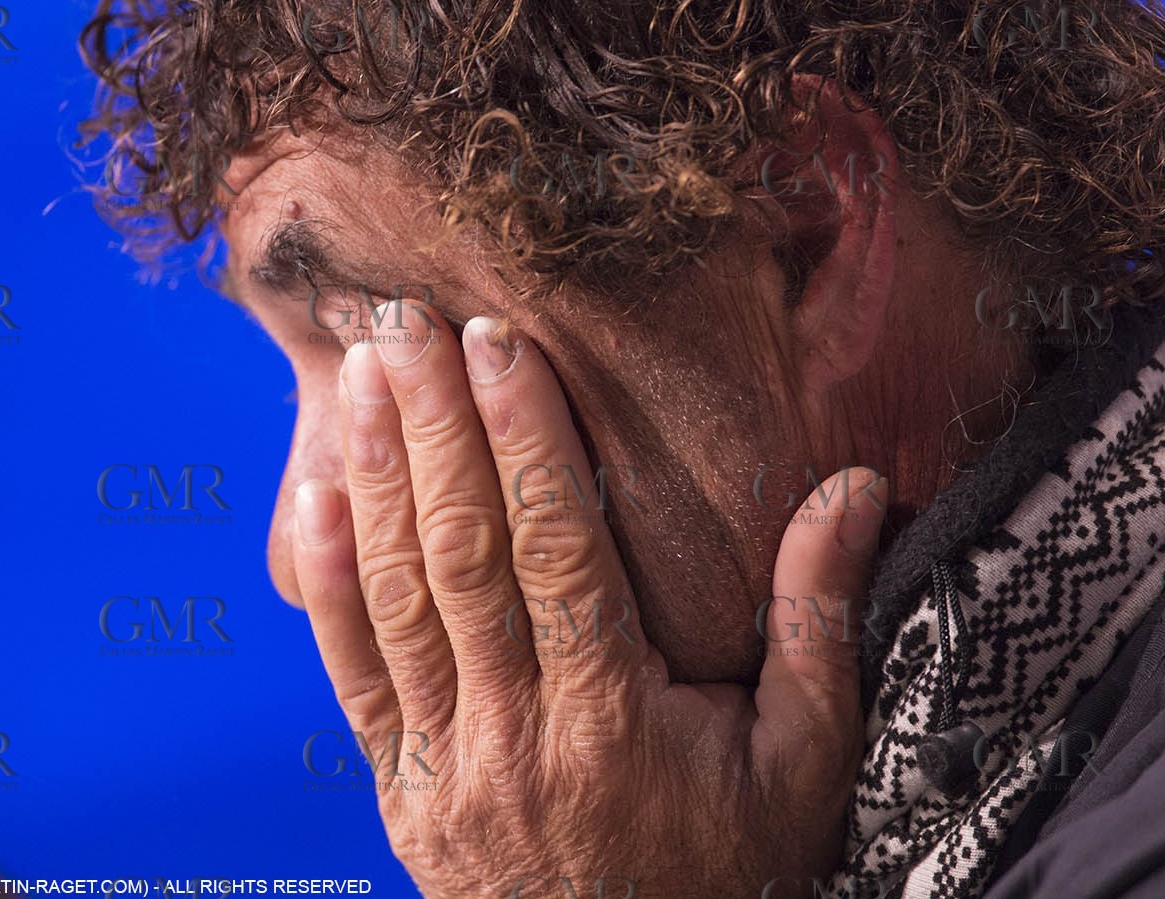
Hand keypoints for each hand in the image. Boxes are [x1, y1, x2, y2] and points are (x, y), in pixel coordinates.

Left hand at [289, 300, 887, 898]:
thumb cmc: (730, 872)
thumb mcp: (804, 763)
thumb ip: (818, 621)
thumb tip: (852, 486)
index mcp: (616, 721)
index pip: (558, 550)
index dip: (523, 441)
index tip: (499, 345)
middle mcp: (517, 734)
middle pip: (464, 555)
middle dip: (435, 427)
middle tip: (409, 321)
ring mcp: (445, 763)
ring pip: (399, 598)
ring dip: (377, 476)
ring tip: (364, 372)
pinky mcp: (401, 785)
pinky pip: (352, 674)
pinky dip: (325, 583)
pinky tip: (312, 497)